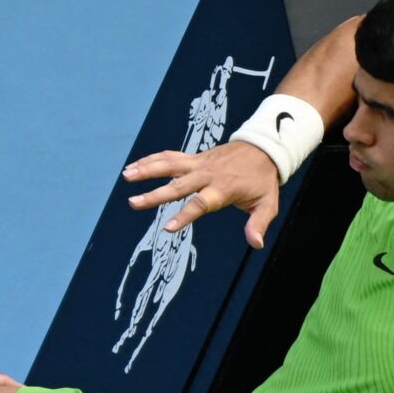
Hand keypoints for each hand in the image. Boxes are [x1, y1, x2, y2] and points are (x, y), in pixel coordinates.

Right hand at [123, 141, 283, 247]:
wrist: (264, 147)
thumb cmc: (263, 180)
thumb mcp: (267, 203)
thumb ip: (258, 224)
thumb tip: (256, 244)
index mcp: (223, 189)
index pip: (201, 203)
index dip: (185, 215)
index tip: (168, 227)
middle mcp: (207, 175)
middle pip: (177, 186)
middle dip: (154, 195)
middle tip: (133, 203)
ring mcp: (200, 163)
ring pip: (169, 165)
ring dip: (146, 169)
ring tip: (126, 176)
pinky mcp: (195, 157)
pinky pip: (170, 157)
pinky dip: (152, 159)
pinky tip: (134, 165)